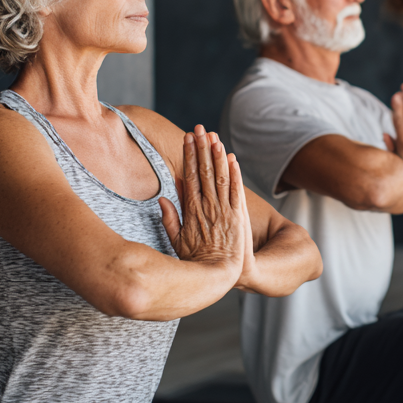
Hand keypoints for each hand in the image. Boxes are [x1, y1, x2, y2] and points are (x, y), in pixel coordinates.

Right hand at [159, 126, 246, 279]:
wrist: (220, 275)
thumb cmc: (197, 260)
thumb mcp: (176, 242)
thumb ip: (169, 220)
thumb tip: (164, 199)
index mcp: (190, 211)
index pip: (189, 176)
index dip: (189, 155)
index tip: (188, 138)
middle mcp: (207, 207)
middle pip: (204, 171)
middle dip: (202, 148)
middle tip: (200, 128)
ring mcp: (224, 210)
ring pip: (220, 177)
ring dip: (217, 155)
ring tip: (215, 136)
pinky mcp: (239, 216)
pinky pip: (236, 190)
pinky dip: (235, 173)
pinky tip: (232, 158)